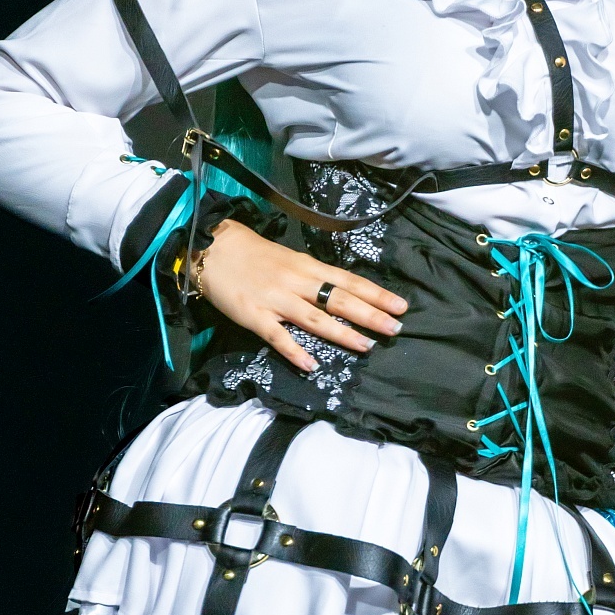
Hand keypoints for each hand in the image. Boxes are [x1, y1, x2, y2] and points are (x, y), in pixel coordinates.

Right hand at [190, 221, 406, 374]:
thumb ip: (315, 277)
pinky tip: (311, 365)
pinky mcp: (255, 316)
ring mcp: (276, 300)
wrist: (213, 249)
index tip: (401, 306)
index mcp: (308, 267)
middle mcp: (297, 282)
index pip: (350, 281)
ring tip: (366, 346)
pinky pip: (278, 336)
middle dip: (370, 315)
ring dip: (342, 333)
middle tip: (395, 329)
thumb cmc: (255, 255)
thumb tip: (344, 292)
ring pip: (315, 318)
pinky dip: (295, 351)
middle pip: (339, 299)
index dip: (376, 294)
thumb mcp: (291, 260)